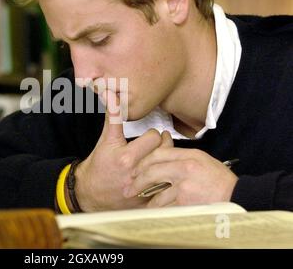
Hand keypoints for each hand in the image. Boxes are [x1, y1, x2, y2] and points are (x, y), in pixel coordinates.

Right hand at [74, 90, 161, 211]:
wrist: (90, 193)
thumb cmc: (99, 166)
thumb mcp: (105, 140)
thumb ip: (112, 116)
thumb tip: (110, 93)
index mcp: (126, 157)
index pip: (154, 138)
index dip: (153, 134)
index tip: (150, 137)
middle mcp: (136, 174)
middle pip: (164, 152)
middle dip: (163, 146)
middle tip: (159, 145)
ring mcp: (142, 189)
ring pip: (168, 169)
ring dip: (168, 162)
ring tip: (162, 157)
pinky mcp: (146, 201)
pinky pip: (166, 188)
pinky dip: (167, 180)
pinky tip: (162, 175)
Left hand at [124, 145, 238, 207]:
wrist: (238, 196)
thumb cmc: (221, 180)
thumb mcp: (202, 160)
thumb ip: (182, 157)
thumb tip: (162, 156)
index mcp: (189, 155)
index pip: (158, 154)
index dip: (143, 162)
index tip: (135, 170)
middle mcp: (185, 168)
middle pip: (152, 172)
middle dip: (137, 182)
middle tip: (128, 189)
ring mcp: (185, 186)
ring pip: (157, 194)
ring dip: (148, 201)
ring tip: (143, 205)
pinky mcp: (186, 202)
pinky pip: (166, 207)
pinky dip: (160, 211)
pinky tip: (156, 213)